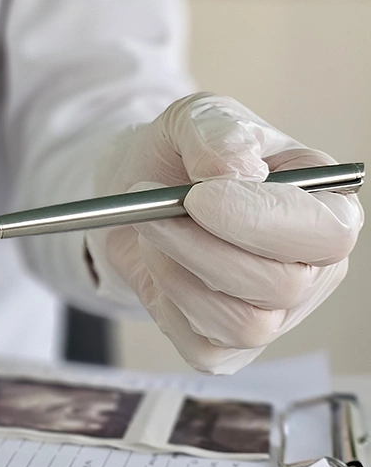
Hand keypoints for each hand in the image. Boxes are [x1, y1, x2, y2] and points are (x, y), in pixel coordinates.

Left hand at [86, 93, 361, 373]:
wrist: (139, 192)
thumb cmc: (186, 155)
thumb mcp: (197, 119)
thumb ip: (219, 134)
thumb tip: (232, 172)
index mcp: (327, 207)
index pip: (327, 233)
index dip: (260, 220)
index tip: (197, 197)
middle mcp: (314, 267)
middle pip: (282, 286)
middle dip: (204, 249)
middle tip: (153, 212)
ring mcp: (278, 313)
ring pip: (242, 324)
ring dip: (179, 273)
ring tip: (155, 231)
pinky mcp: (230, 346)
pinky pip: (204, 347)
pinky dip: (168, 307)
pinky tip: (162, 267)